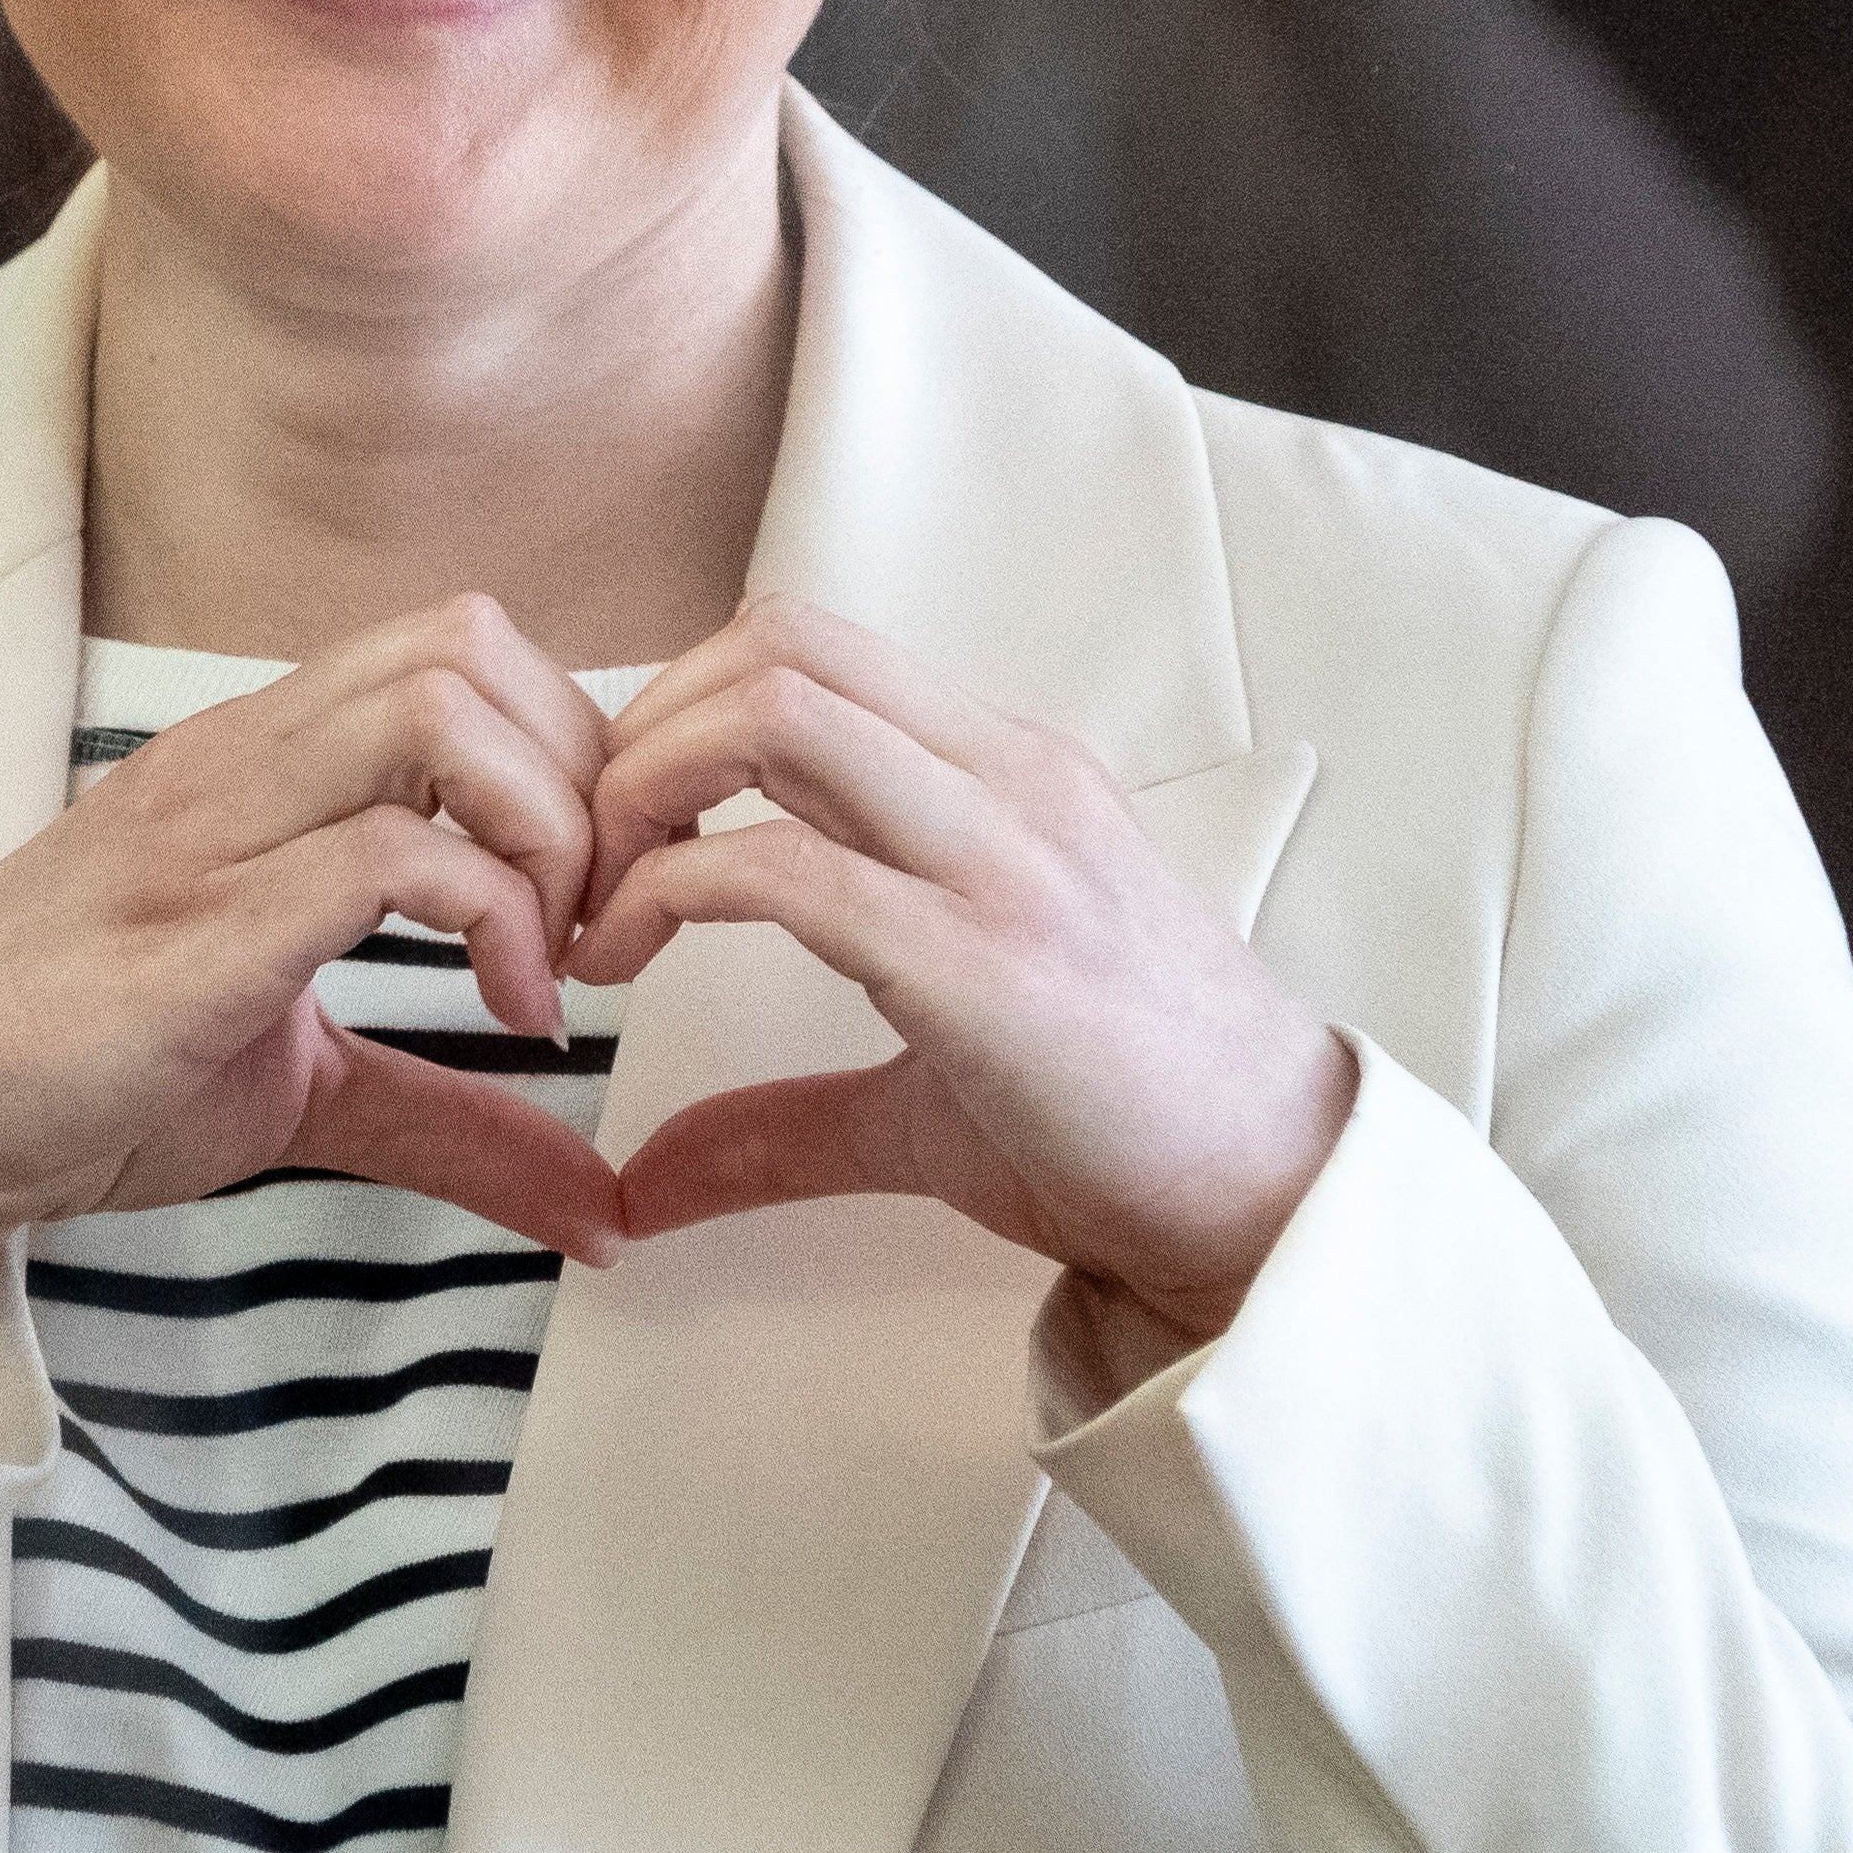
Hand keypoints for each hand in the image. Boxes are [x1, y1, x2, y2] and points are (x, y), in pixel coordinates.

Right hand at [0, 598, 633, 1374]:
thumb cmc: (67, 1078)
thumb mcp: (299, 1091)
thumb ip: (451, 1118)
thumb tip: (600, 1197)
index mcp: (261, 765)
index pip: (463, 648)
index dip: (575, 752)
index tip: (601, 900)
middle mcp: (237, 763)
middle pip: (470, 644)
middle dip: (585, 777)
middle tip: (600, 924)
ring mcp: (207, 833)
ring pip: (438, 711)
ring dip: (549, 832)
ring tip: (553, 964)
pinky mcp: (189, 932)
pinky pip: (384, 856)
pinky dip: (493, 922)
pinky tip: (509, 1021)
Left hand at [574, 599, 1353, 1349]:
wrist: (1273, 1206)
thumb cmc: (1126, 1133)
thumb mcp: (927, 1096)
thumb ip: (779, 1116)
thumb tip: (644, 1180)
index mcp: (1004, 776)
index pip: (805, 652)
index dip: (675, 714)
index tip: (614, 835)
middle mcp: (1005, 782)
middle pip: (773, 646)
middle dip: (638, 735)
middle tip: (579, 861)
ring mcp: (1001, 858)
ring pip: (772, 711)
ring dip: (638, 791)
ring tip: (594, 907)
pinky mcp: (981, 959)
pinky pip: (785, 867)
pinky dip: (663, 894)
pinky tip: (619, 965)